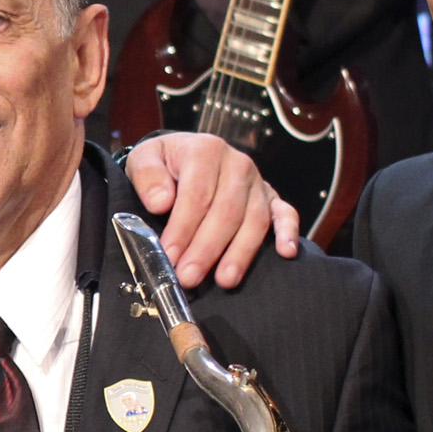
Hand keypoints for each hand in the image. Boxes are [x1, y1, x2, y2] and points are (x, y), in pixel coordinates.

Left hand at [123, 133, 300, 287]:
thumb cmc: (164, 162)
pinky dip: (288, 232)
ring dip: (240, 253)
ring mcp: (257, 182)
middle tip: (189, 277)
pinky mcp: (271, 197)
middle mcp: (237, 164)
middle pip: (226, 211)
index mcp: (205, 151)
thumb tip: (160, 202)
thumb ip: (148, 177)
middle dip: (207, 248)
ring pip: (254, 219)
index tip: (170, 255)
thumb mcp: (144, 159)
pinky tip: (286, 253)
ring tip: (225, 280)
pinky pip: (285, 213)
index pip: (197, 194)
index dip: (183, 228)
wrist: (184, 153)